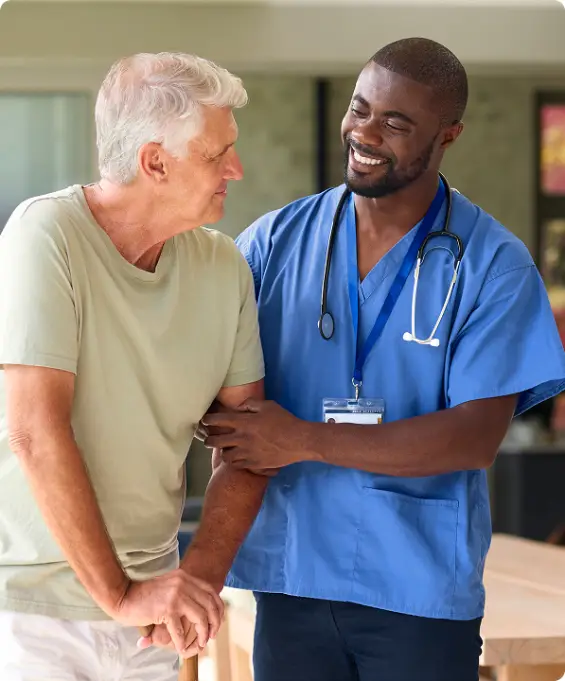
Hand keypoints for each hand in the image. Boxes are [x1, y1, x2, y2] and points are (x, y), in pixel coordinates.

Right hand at [114, 569, 223, 657]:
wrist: (123, 595)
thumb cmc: (144, 595)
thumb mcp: (169, 587)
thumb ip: (184, 592)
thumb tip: (201, 609)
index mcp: (185, 577)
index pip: (211, 592)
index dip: (218, 609)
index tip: (217, 622)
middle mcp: (183, 583)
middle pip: (210, 604)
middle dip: (214, 623)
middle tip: (211, 636)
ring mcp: (176, 595)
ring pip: (201, 617)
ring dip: (202, 634)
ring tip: (200, 644)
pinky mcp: (167, 609)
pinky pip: (181, 630)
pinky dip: (182, 643)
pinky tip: (181, 649)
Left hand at [200, 399, 315, 471]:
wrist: (297, 440)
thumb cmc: (284, 420)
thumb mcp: (267, 405)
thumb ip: (250, 404)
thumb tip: (238, 408)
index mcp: (243, 422)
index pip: (218, 420)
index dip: (208, 420)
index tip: (205, 420)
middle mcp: (241, 438)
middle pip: (215, 441)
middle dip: (208, 440)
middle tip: (207, 439)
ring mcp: (246, 453)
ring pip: (225, 456)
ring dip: (223, 451)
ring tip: (224, 449)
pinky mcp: (253, 464)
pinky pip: (236, 465)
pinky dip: (234, 461)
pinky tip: (236, 458)